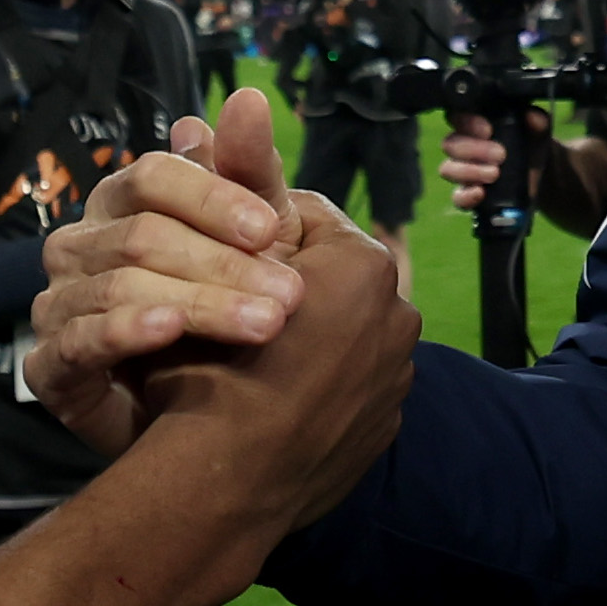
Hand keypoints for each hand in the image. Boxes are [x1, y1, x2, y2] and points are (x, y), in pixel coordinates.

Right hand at [29, 85, 309, 455]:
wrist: (205, 434)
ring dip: (198, 303)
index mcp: (123, 206)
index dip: (212, 198)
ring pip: (120, 286)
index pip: (154, 176)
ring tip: (262, 326)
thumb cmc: (227, 323)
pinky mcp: (49, 368)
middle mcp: (80, 246)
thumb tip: (248, 97)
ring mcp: (58, 305)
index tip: (270, 230)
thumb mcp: (253, 249)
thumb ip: (249, 179)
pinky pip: (76, 342)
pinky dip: (126, 331)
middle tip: (291, 298)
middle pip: (143, 234)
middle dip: (223, 264)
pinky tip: (172, 332)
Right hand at [136, 213, 423, 536]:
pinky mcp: (388, 425)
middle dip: (290, 284)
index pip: (306, 216)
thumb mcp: (207, 269)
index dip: (253, 230)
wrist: (224, 485)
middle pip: (334, 276)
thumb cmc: (209, 370)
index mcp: (362, 264)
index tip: (219, 252)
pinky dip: (325, 387)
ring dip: (312, 335)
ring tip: (253, 360)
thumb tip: (235, 120)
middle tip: (231, 304)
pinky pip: (354, 385)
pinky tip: (278, 402)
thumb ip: (231, 203)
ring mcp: (399, 375)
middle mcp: (398, 314)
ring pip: (347, 331)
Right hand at [438, 108, 553, 211]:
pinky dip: (466, 196)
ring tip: (495, 174)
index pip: (457, 117)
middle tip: (500, 155)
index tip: (488, 130)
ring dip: (470, 171)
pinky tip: (481, 193)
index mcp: (473, 124)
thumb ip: (537, 120)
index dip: (467, 122)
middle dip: (474, 150)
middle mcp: (462, 146)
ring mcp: (461, 172)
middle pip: (450, 144)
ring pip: (448, 169)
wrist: (539, 173)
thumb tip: (531, 116)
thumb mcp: (538, 130)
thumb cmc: (530, 143)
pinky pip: (457, 197)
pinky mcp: (467, 194)